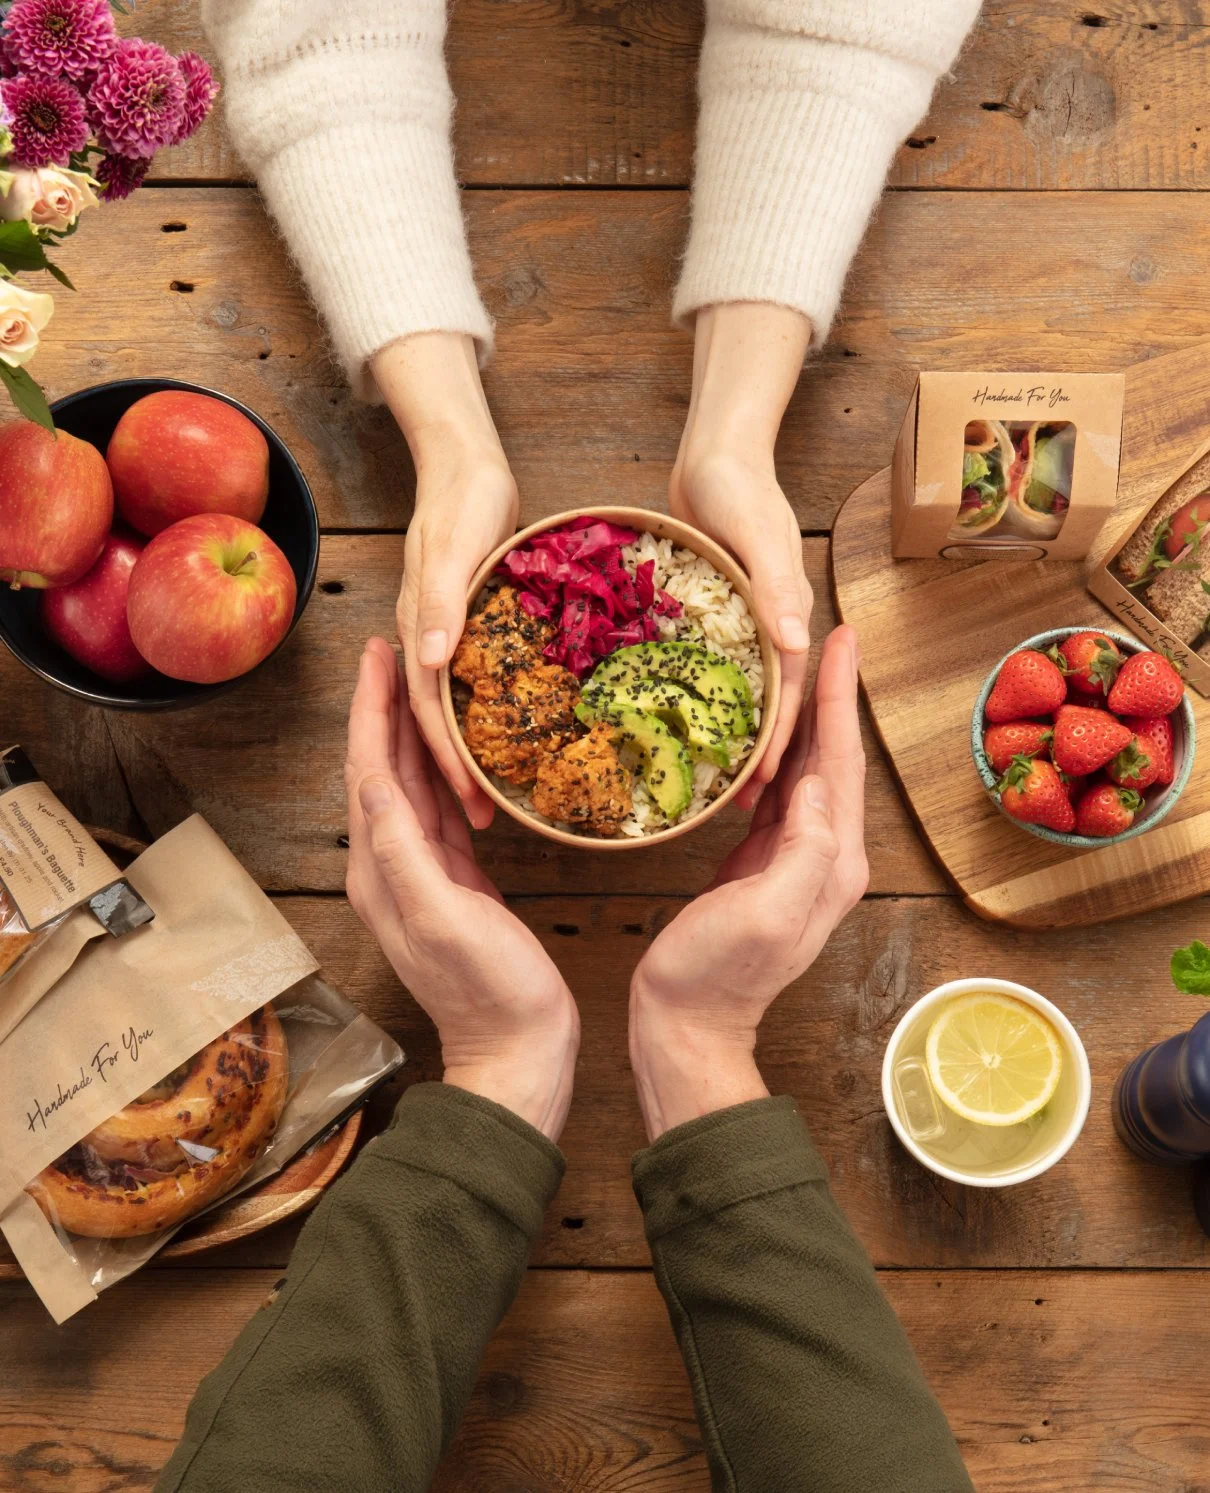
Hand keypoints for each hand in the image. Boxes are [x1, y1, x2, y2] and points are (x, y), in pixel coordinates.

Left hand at [345, 637, 578, 1140]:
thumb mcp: (443, 918)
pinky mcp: (455, 880)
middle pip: (382, 767)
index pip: (367, 770)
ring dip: (414, 731)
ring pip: (412, 783)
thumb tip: (374, 779)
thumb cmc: (488, 991)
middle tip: (399, 649)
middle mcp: (390, 864)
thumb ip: (404, 851)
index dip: (370, 709)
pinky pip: (442, 810)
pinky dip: (446, 771)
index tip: (378, 653)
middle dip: (386, 706)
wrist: (518, 1050)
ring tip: (426, 680)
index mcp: (380, 867)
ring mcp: (422, 872)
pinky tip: (460, 748)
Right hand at [373, 333, 518, 829]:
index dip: (448, 761)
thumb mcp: (455, 546)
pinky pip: (472, 683)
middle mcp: (428, 638)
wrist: (464, 461)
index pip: (430, 711)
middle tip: (486, 821)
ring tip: (494, 793)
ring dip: (467, 751)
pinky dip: (484, 715)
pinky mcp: (468, 623)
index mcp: (420, 628)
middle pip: (436, 721)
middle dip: (454, 773)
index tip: (472, 803)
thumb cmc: (463, 498)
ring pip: (450, 707)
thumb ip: (442, 602)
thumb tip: (429, 661)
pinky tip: (512, 732)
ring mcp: (445, 632)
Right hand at [629, 626, 867, 1140]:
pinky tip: (762, 727)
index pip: (841, 762)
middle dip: (830, 693)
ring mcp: (795, 856)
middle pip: (832, 756)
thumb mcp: (765, 915)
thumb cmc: (717, 975)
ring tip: (797, 665)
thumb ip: (804, 853)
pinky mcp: (763, 858)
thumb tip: (820, 786)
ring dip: (807, 714)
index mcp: (832, 860)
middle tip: (828, 635)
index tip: (842, 641)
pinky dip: (776, 749)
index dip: (840, 698)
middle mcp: (825, 853)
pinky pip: (777, 789)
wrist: (687, 1022)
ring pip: (806, 767)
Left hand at [669, 303, 813, 806]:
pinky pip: (702, 660)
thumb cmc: (740, 487)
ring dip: (722, 728)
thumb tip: (796, 643)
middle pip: (763, 699)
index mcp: (784, 615)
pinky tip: (663, 713)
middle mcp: (766, 623)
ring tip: (700, 772)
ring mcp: (738, 618)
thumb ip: (776, 586)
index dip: (776, 741)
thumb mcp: (759, 536)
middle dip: (753, 751)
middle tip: (733, 803)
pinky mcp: (710, 609)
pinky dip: (690, 689)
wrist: (716, 449)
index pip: (786, 693)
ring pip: (733, 686)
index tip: (763, 788)